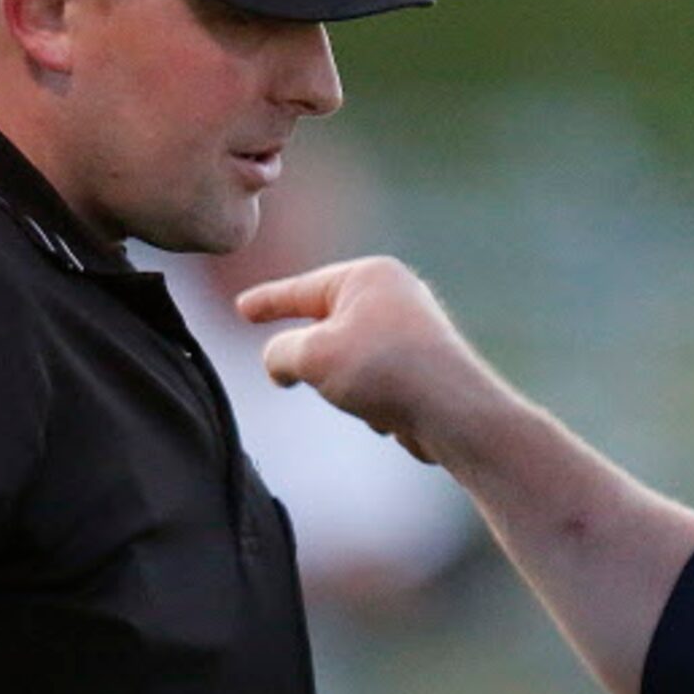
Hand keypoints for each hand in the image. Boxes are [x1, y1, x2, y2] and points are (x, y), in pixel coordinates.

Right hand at [235, 256, 508, 465]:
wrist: (452, 412)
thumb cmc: (383, 371)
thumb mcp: (310, 356)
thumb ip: (278, 353)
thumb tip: (280, 366)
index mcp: (368, 276)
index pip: (302, 288)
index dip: (267, 301)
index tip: (241, 308)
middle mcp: (394, 296)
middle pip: (325, 329)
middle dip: (315, 363)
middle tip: (306, 379)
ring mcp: (411, 331)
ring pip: (347, 364)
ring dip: (344, 390)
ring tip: (368, 399)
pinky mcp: (422, 368)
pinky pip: (374, 386)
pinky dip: (371, 404)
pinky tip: (390, 416)